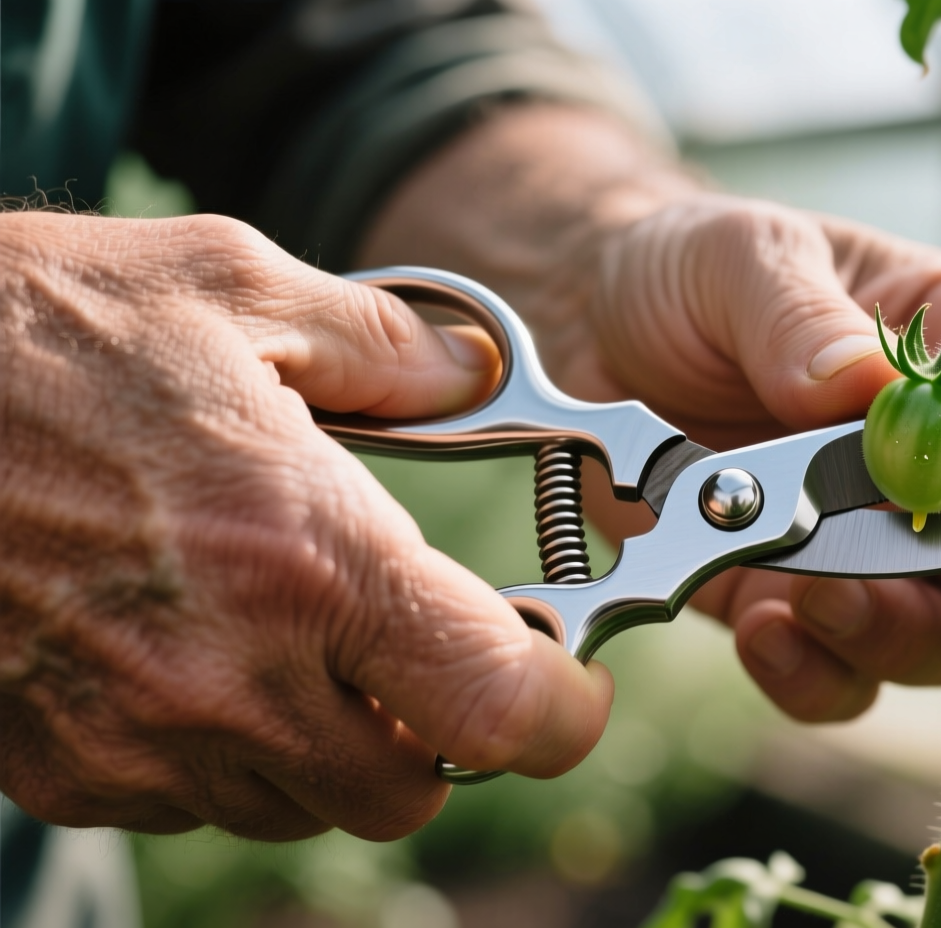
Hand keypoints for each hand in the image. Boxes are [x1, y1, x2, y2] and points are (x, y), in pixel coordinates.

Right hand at [0, 213, 611, 839]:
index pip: (499, 709)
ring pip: (298, 807)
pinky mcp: (55, 766)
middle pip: (408, 789)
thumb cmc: (27, 324)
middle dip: (437, 732)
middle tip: (416, 647)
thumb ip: (383, 343)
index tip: (567, 681)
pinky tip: (193, 652)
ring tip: (292, 637)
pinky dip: (220, 752)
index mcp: (309, 557)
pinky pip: (187, 803)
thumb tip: (470, 373)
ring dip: (327, 746)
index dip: (560, 710)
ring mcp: (135, 739)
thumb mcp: (228, 283)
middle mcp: (231, 676)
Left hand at [357, 105, 940, 721]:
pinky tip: (762, 634)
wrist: (586, 334)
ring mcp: (882, 550)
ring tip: (812, 604)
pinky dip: (817, 675)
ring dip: (905, 639)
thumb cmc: (688, 270)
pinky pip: (845, 678)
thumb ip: (803, 318)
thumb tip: (872, 390)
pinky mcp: (805, 607)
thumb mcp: (739, 258)